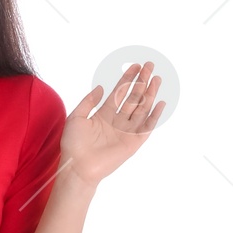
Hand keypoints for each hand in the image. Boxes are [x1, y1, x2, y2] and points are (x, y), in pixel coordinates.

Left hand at [61, 62, 164, 188]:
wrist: (77, 166)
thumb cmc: (73, 144)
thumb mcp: (76, 117)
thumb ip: (89, 101)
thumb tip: (101, 87)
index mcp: (104, 114)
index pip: (119, 92)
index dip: (127, 78)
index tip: (136, 66)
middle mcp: (117, 121)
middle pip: (133, 97)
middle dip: (141, 81)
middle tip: (150, 66)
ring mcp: (126, 131)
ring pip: (141, 108)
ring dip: (150, 94)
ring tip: (156, 79)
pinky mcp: (133, 142)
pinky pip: (146, 127)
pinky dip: (154, 116)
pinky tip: (160, 103)